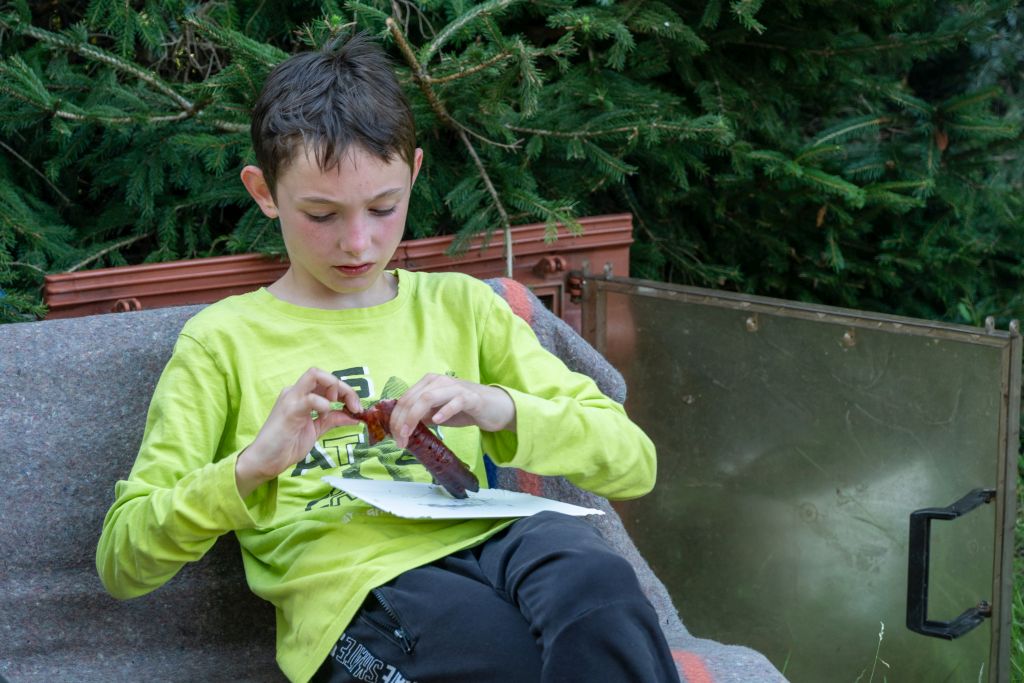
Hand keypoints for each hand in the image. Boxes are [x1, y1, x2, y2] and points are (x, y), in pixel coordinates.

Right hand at [235, 367, 360, 497]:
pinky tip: (325, 414)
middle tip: (354, 406)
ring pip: (315, 375)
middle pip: (323, 374)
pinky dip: (324, 404)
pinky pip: (310, 398)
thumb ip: (332, 419)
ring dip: (335, 388)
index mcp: (301, 396)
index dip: (346, 390)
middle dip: (344, 387)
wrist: (264, 461)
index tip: (356, 408)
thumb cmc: (286, 445)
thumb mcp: (316, 430)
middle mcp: (295, 392)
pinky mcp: (289, 410)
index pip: (326, 381)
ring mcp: (291, 398)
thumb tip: (353, 416)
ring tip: (338, 407)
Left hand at [387, 373, 515, 448]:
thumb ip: (421, 416)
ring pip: (428, 398)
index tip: (394, 437)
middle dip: (402, 421)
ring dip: (414, 417)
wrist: (493, 407)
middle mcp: (439, 381)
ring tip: (410, 434)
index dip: (396, 418)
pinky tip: (437, 421)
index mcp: (428, 383)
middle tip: (400, 440)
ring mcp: (454, 387)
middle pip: (413, 399)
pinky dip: (444, 411)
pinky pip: (454, 402)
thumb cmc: (463, 409)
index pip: (405, 399)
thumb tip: (401, 428)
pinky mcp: (470, 397)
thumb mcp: (437, 412)